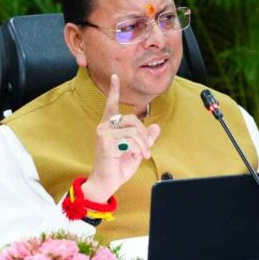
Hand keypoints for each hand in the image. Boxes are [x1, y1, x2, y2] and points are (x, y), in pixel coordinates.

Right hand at [82, 74, 160, 202]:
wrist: (106, 182)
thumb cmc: (118, 166)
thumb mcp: (136, 151)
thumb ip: (145, 139)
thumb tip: (155, 126)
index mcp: (109, 126)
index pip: (111, 105)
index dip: (114, 90)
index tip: (116, 77)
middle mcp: (104, 127)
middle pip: (132, 119)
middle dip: (144, 135)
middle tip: (146, 150)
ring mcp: (103, 133)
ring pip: (133, 130)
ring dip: (143, 144)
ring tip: (142, 155)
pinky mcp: (105, 142)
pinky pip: (130, 140)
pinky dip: (137, 150)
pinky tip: (133, 157)